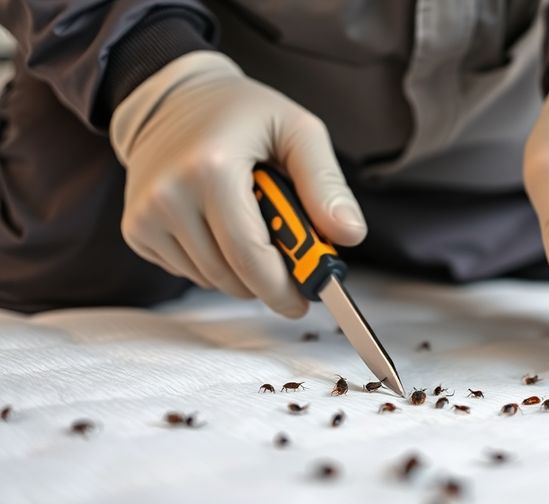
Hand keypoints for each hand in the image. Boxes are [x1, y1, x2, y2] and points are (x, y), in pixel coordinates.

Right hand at [111, 51, 365, 316]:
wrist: (172, 97)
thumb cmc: (242, 112)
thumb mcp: (298, 131)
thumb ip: (326, 184)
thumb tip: (351, 235)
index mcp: (211, 168)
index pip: (250, 254)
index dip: (282, 286)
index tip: (306, 299)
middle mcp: (169, 195)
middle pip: (231, 275)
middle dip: (269, 282)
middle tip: (293, 268)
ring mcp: (146, 216)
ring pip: (210, 279)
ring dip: (243, 272)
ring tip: (256, 230)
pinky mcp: (136, 230)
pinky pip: (188, 272)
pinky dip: (214, 263)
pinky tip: (222, 227)